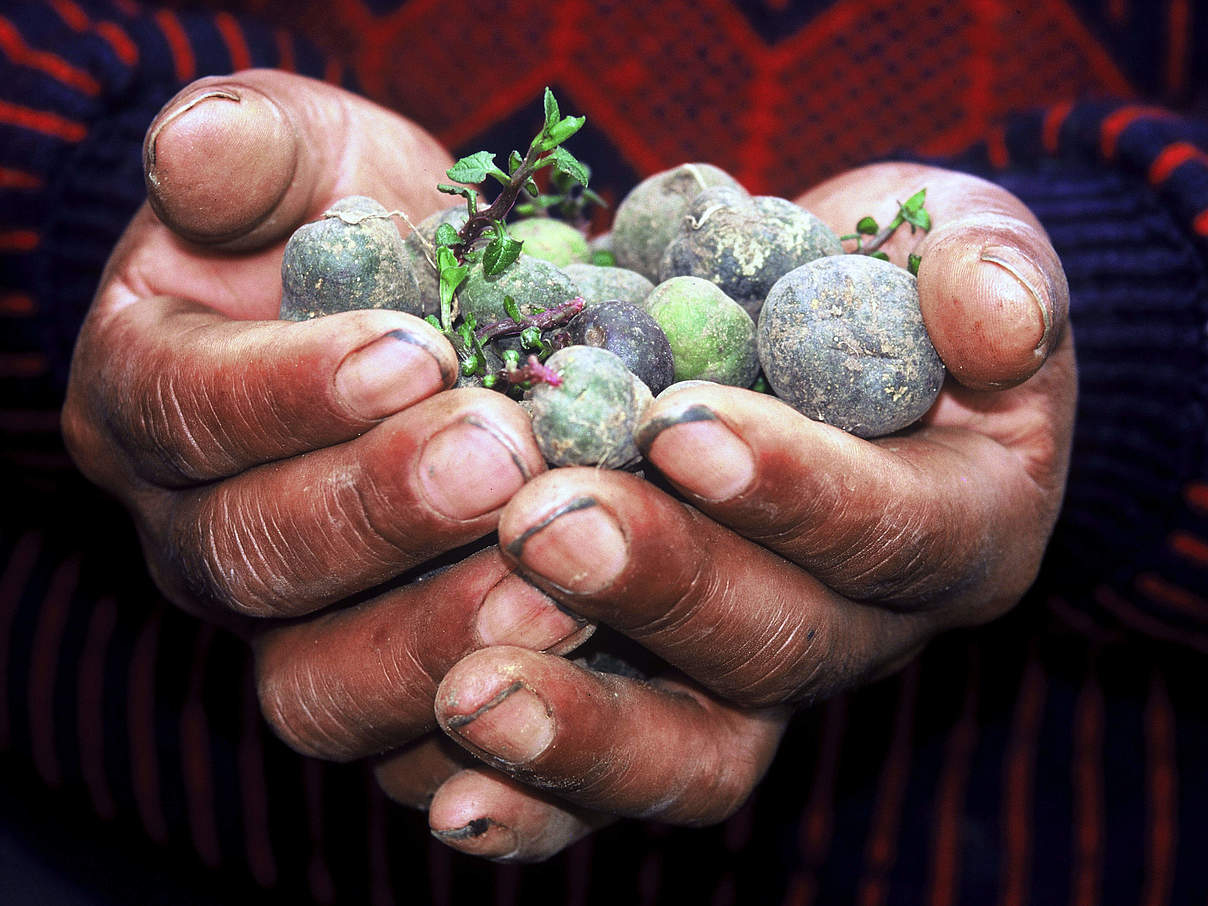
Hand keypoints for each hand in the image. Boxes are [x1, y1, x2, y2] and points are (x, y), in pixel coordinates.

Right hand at [59, 70, 604, 857]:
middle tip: (505, 461)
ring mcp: (290, 630)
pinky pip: (412, 752)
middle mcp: (205, 537)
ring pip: (322, 683)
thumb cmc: (361, 225)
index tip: (415, 350)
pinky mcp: (386, 692)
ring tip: (561, 582)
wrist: (431, 319)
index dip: (291, 390)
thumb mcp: (308, 157)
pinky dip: (491, 744)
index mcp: (157, 402)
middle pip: (252, 562)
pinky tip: (581, 682)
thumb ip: (252, 151)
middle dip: (379, 512)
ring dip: (440, 636)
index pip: (187, 410)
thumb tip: (201, 144)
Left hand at [424, 163, 1074, 853]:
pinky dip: (528, 800)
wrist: (802, 334)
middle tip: (543, 523)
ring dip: (580, 724)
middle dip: (660, 587)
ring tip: (469, 685)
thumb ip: (989, 267)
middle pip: (777, 650)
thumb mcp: (959, 241)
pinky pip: (602, 780)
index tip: (679, 423)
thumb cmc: (885, 280)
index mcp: (960, 529)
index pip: (892, 532)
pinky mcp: (659, 698)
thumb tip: (1000, 321)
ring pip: (688, 747)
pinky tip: (447, 791)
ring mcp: (753, 680)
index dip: (793, 488)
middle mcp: (860, 631)